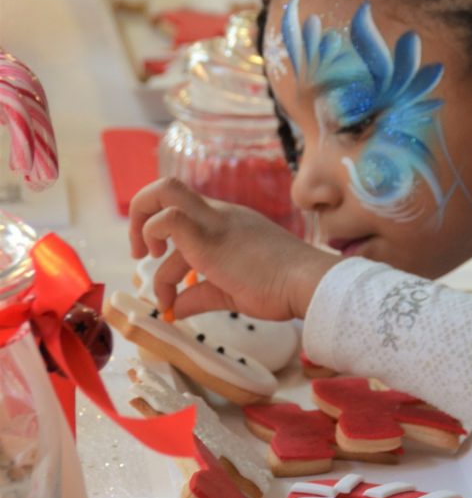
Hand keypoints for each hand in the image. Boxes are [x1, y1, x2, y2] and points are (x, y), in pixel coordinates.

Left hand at [128, 178, 337, 320]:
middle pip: (165, 187)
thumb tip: (175, 310)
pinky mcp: (209, 238)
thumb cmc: (281, 287)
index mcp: (226, 222)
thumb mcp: (231, 292)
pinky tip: (167, 285)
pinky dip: (156, 246)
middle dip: (140, 214)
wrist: (306, 283)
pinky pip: (168, 219)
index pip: (183, 211)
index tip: (159, 266)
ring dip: (142, 229)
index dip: (161, 234)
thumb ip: (200, 296)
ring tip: (155, 280)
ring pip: (163, 192)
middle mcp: (217, 214)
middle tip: (142, 253)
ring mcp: (213, 221)